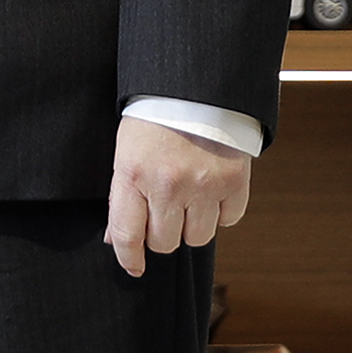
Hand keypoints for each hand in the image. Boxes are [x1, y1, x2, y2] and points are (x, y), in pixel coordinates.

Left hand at [105, 115, 252, 276]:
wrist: (197, 85)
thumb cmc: (155, 118)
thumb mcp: (127, 153)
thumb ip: (122, 197)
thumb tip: (116, 240)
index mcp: (134, 175)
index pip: (128, 236)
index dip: (129, 258)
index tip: (134, 267)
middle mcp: (169, 185)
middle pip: (164, 243)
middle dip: (162, 233)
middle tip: (164, 211)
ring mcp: (204, 184)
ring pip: (197, 238)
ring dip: (192, 226)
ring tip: (189, 199)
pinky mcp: (234, 181)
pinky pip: (229, 220)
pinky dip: (222, 212)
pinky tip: (212, 190)